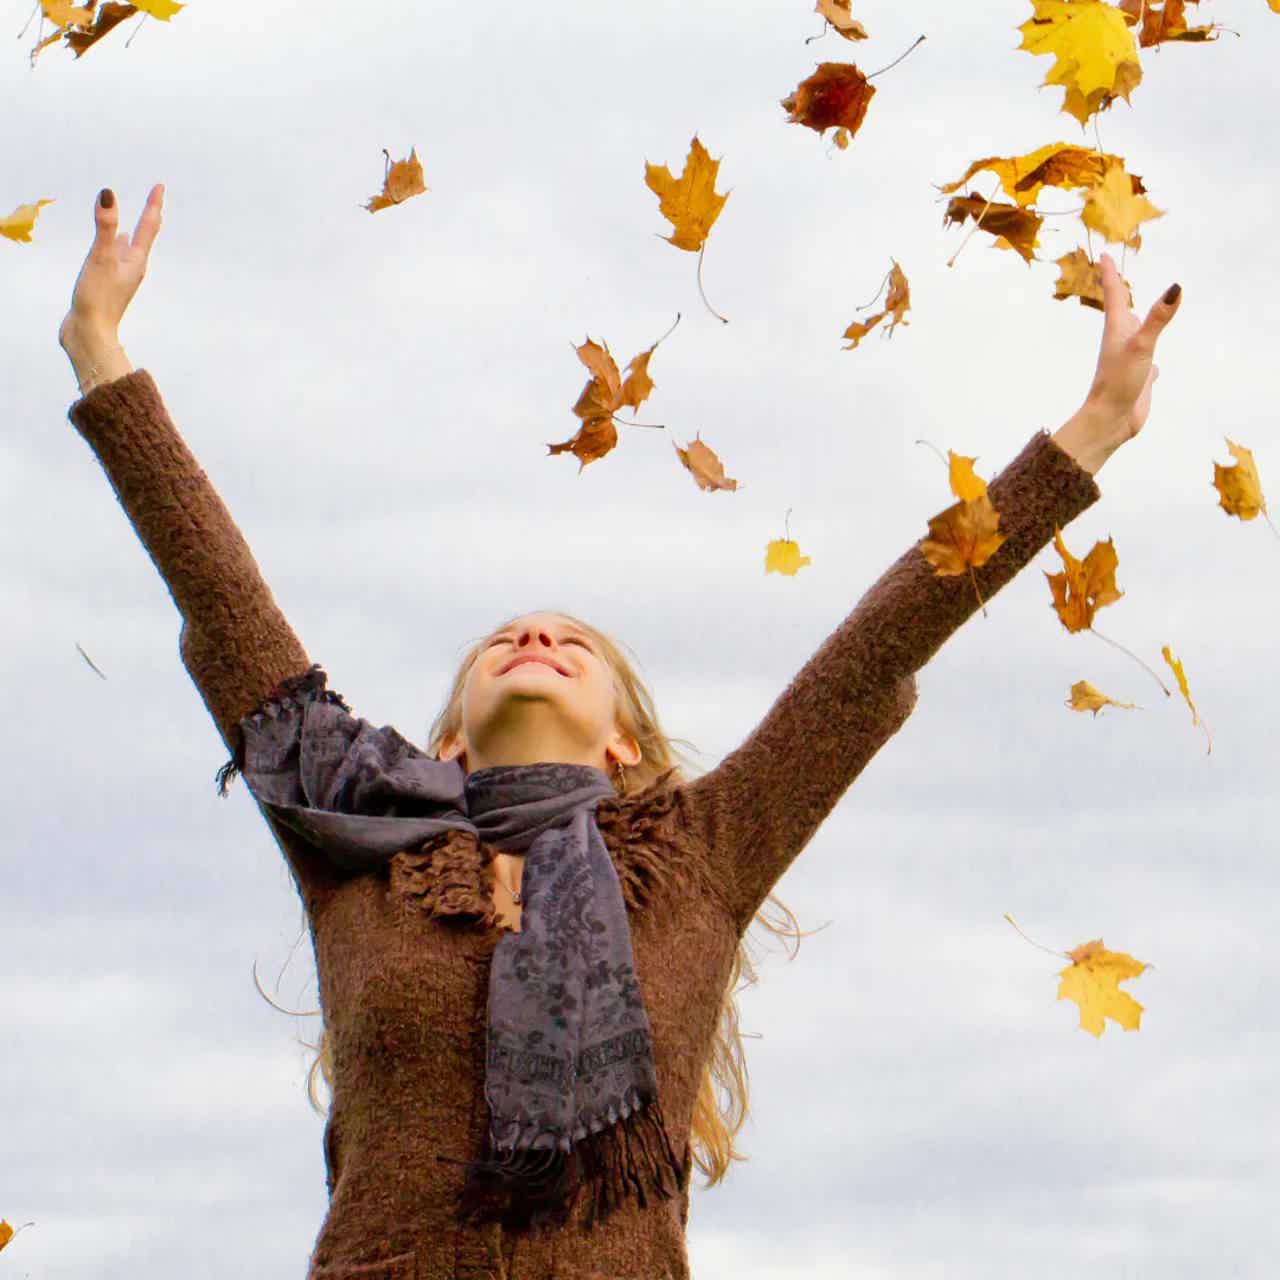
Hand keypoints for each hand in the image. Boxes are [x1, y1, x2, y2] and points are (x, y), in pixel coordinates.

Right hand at [58, 184, 163, 353]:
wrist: (89, 334)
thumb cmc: (98, 298)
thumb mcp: (100, 257)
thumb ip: (104, 226)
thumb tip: (108, 195)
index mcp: (136, 260)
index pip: (148, 226)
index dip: (153, 204)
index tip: (160, 187)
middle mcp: (132, 267)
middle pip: (143, 236)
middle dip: (148, 216)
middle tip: (154, 199)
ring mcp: (120, 276)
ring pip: (128, 247)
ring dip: (132, 231)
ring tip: (136, 220)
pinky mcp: (106, 284)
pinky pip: (113, 257)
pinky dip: (114, 245)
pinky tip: (112, 246)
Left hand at [1052, 252, 1181, 474]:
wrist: (1109, 421)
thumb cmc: (1118, 382)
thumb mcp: (1142, 346)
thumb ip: (1159, 318)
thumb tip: (1176, 288)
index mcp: (1117, 329)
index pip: (1115, 294)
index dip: (1110, 274)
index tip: (1103, 256)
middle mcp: (1122, 341)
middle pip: (1122, 310)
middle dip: (1119, 292)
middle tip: (1112, 276)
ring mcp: (1130, 359)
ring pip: (1136, 335)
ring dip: (1137, 323)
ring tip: (1135, 313)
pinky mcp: (1139, 377)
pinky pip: (1148, 364)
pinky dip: (1153, 361)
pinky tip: (1155, 368)